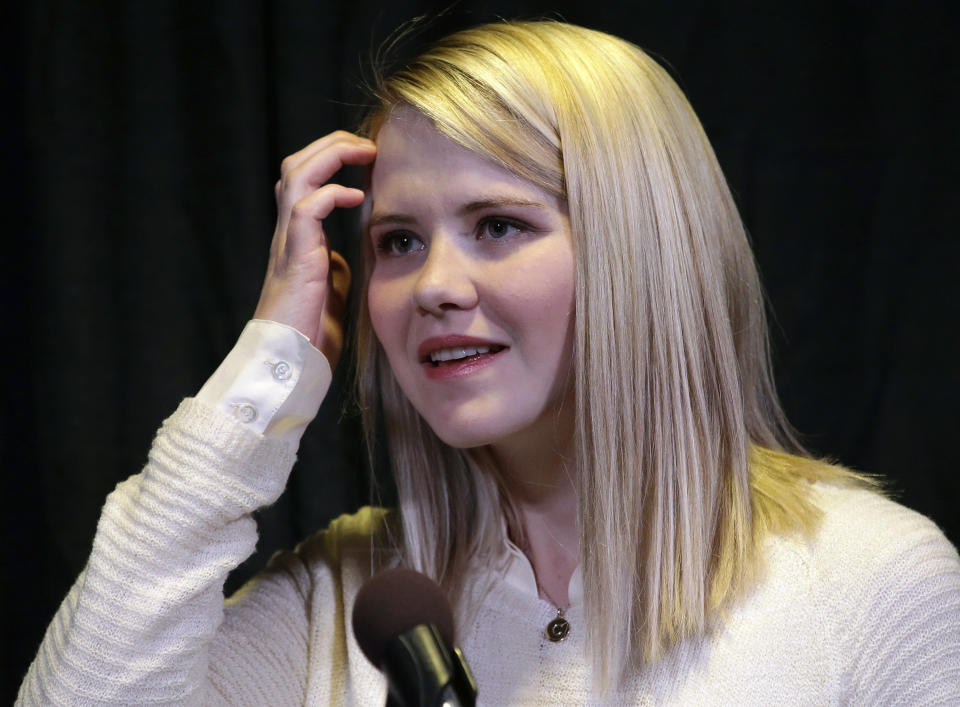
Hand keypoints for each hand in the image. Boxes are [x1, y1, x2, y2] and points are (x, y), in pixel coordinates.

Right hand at [254, 131, 375, 369]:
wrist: (290, 362)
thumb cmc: (309, 332)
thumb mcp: (330, 291)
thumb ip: (335, 267)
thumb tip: (345, 254)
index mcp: (299, 238)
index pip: (306, 180)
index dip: (332, 160)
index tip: (368, 158)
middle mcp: (289, 233)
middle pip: (297, 165)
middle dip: (331, 145)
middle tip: (367, 144)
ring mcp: (288, 242)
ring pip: (296, 175)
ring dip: (330, 155)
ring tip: (362, 152)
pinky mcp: (295, 257)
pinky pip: (306, 208)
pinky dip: (331, 193)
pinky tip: (356, 197)